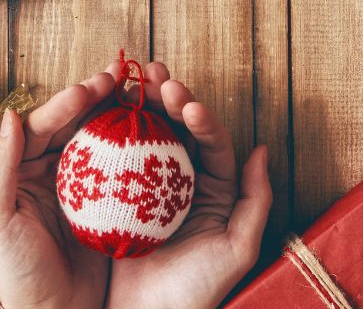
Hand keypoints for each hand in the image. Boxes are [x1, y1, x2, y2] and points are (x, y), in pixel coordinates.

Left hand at [0, 73, 119, 308]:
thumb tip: (11, 116)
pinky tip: (152, 131)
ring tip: (137, 91)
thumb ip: (1, 168)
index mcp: (23, 172)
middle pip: (74, 124)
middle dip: (96, 97)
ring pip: (99, 138)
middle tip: (119, 77)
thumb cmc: (19, 275)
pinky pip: (121, 167)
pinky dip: (134, 146)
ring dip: (116, 112)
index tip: (89, 89)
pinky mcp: (109, 204)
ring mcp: (83, 187)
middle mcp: (52, 172)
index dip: (66, 103)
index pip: (43, 126)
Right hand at [107, 61, 270, 308]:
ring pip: (147, 137)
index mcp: (213, 187)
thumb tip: (262, 149)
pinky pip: (116, 160)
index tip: (185, 102)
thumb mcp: (237, 248)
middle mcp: (183, 181)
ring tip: (129, 81)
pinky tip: (100, 114)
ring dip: (140, 106)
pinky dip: (110, 135)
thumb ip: (255, 201)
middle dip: (167, 98)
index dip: (199, 116)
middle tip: (154, 75)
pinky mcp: (119, 198)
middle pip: (177, 129)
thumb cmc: (198, 290)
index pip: (210, 141)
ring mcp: (149, 188)